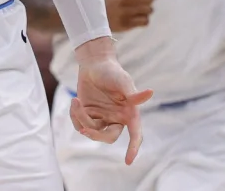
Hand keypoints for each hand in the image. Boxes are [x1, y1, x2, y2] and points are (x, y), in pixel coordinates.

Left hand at [70, 39, 154, 164]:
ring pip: (91, 131)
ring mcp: (102, 118)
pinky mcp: (89, 115)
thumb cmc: (112, 71)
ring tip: (75, 101)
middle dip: (95, 135)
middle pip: (108, 137)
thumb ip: (133, 92)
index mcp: (129, 113)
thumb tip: (150, 93)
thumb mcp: (123, 80)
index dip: (133, 148)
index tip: (128, 161)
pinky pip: (80, 124)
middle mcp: (117, 118)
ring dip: (81, 119)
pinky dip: (75, 116)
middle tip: (85, 129)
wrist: (94, 64)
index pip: (135, 134)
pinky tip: (74, 102)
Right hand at [105, 0, 164, 31]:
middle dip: (149, 0)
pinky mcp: (124, 24)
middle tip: (143, 2)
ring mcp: (122, 12)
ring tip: (137, 10)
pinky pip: (145, 21)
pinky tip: (135, 18)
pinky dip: (143, 20)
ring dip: (146, 11)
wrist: (95, 16)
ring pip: (148, 10)